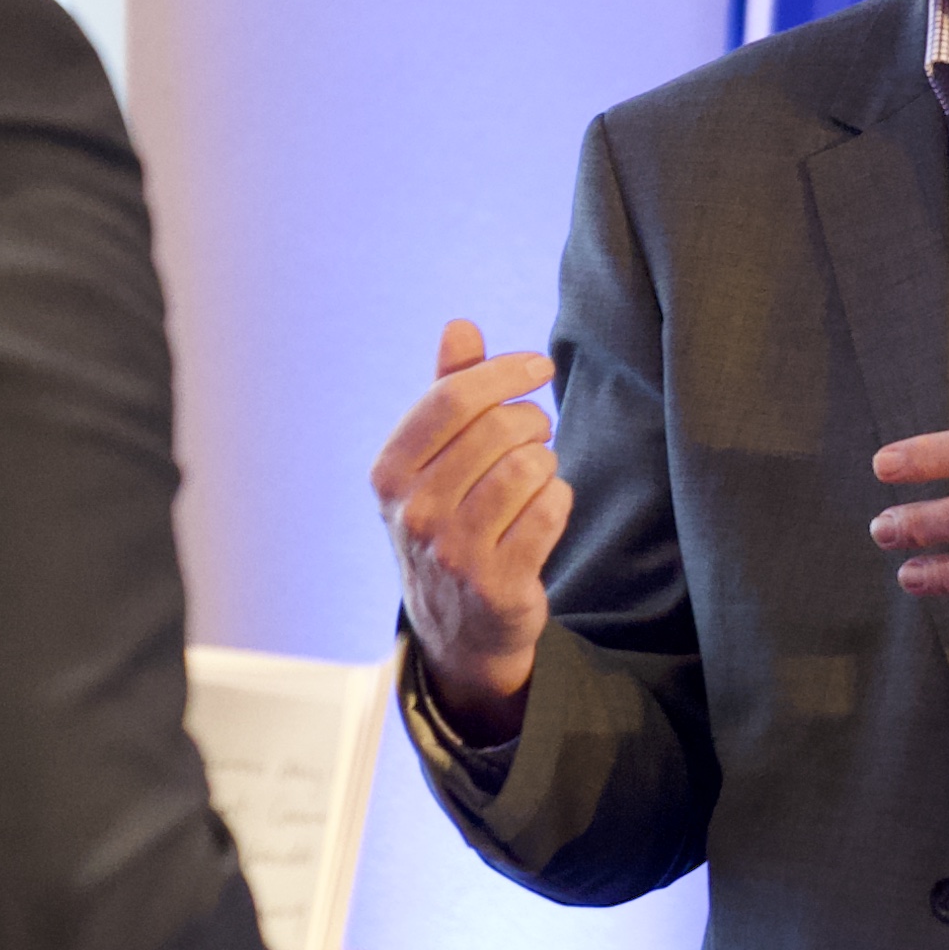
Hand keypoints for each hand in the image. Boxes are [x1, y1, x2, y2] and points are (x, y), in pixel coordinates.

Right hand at [369, 319, 568, 741]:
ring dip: (545, 463)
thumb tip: (460, 326)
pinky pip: (550, 509)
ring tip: (535, 475)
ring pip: (528, 468)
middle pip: (497, 429)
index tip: (539, 366)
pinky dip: (558, 500)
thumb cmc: (451, 520)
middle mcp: (414, 513)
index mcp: (389, 473)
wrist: (457, 623)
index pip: (452, 398)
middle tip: (536, 434)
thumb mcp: (434, 458)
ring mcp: (453, 552)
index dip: (503, 371)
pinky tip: (543, 510)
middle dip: (531, 420)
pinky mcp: (496, 583)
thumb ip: (448, 389)